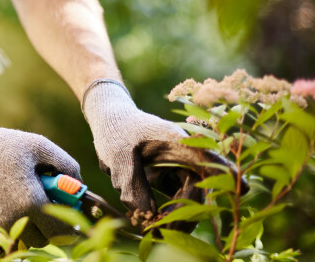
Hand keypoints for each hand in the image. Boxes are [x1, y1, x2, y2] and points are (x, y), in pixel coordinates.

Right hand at [0, 104, 80, 246]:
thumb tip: (79, 184)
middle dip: (46, 227)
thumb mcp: (36, 145)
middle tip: (40, 205)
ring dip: (25, 229)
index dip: (69, 225)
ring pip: (20, 241)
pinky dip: (3, 226)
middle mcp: (12, 220)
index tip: (68, 216)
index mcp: (31, 202)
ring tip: (19, 203)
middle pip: (42, 241)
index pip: (62, 231)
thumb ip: (65, 163)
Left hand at [82, 79, 239, 231]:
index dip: (227, 174)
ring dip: (175, 218)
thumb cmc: (116, 131)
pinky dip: (167, 215)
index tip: (242, 189)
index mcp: (179, 143)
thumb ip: (131, 183)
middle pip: (198, 190)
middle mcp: (186, 157)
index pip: (208, 159)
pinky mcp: (172, 178)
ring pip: (189, 199)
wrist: (111, 121)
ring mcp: (180, 168)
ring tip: (153, 232)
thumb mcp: (118, 155)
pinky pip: (178, 201)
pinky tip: (152, 225)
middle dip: (184, 215)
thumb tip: (147, 215)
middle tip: (160, 232)